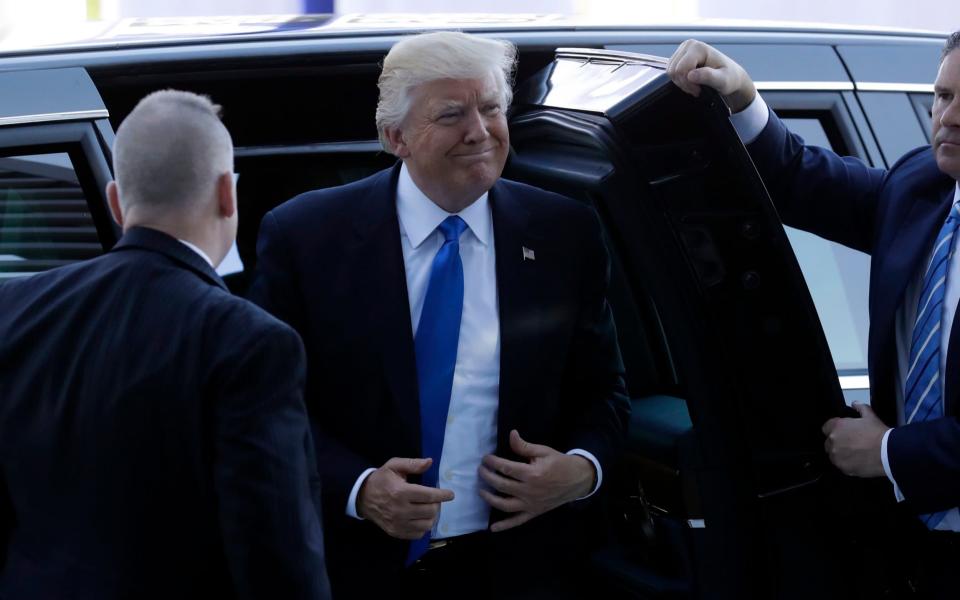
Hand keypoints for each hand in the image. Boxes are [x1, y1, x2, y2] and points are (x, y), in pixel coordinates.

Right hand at [357, 457, 454, 539]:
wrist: (362, 497)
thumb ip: (412, 464)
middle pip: (430, 511)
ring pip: (426, 524)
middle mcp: (400, 510)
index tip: (450, 494)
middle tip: (434, 499)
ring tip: (428, 508)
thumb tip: (430, 462)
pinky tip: (419, 517)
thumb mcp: (394, 466)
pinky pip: (418, 534)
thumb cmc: (381, 479)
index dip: (442, 495)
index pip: (428, 495)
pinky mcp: (396, 532)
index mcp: (401, 492)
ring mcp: (398, 523)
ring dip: (431, 516)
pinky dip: (423, 526)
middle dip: (437, 504)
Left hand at [478, 430, 595, 532]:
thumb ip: (524, 446)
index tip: (486, 459)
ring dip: (490, 498)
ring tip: (481, 491)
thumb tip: (511, 434)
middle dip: (487, 477)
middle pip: (501, 485)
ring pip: (505, 505)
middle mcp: (529, 491)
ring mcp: (531, 504)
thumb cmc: (559, 463)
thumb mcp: (543, 451)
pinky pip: (517, 521)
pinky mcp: (534, 512)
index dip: (493, 462)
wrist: (578, 480)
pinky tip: (493, 528)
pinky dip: (504, 526)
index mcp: (531, 474)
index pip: (505, 468)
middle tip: (481, 470)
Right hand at [666, 39, 756, 111]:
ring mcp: (683, 49)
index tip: (699, 89)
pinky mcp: (679, 56)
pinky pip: (671, 71)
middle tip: (697, 88)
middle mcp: (689, 45)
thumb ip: (708, 77)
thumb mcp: (723, 80)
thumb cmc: (729, 77)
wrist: (730, 75)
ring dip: (681, 83)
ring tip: (695, 85)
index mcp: (698, 47)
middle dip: (684, 83)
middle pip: (673, 70)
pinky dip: (680, 80)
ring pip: (670, 72)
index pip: (681, 69)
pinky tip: (691, 81)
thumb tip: (691, 75)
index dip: (688, 83)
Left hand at [822, 403, 888, 477]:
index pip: (826, 427)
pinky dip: (846, 463)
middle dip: (837, 442)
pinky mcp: (842, 468)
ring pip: (833, 454)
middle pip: (829, 442)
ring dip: (840, 453)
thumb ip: (860, 408)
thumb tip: (855, 403)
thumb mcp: (870, 416)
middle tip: (851, 443)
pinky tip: (857, 461)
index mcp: (836, 426)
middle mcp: (833, 440)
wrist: (888, 453)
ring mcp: (836, 455)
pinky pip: (840, 465)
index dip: (835, 429)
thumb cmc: (878, 433)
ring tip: (854, 453)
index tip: (844, 432)